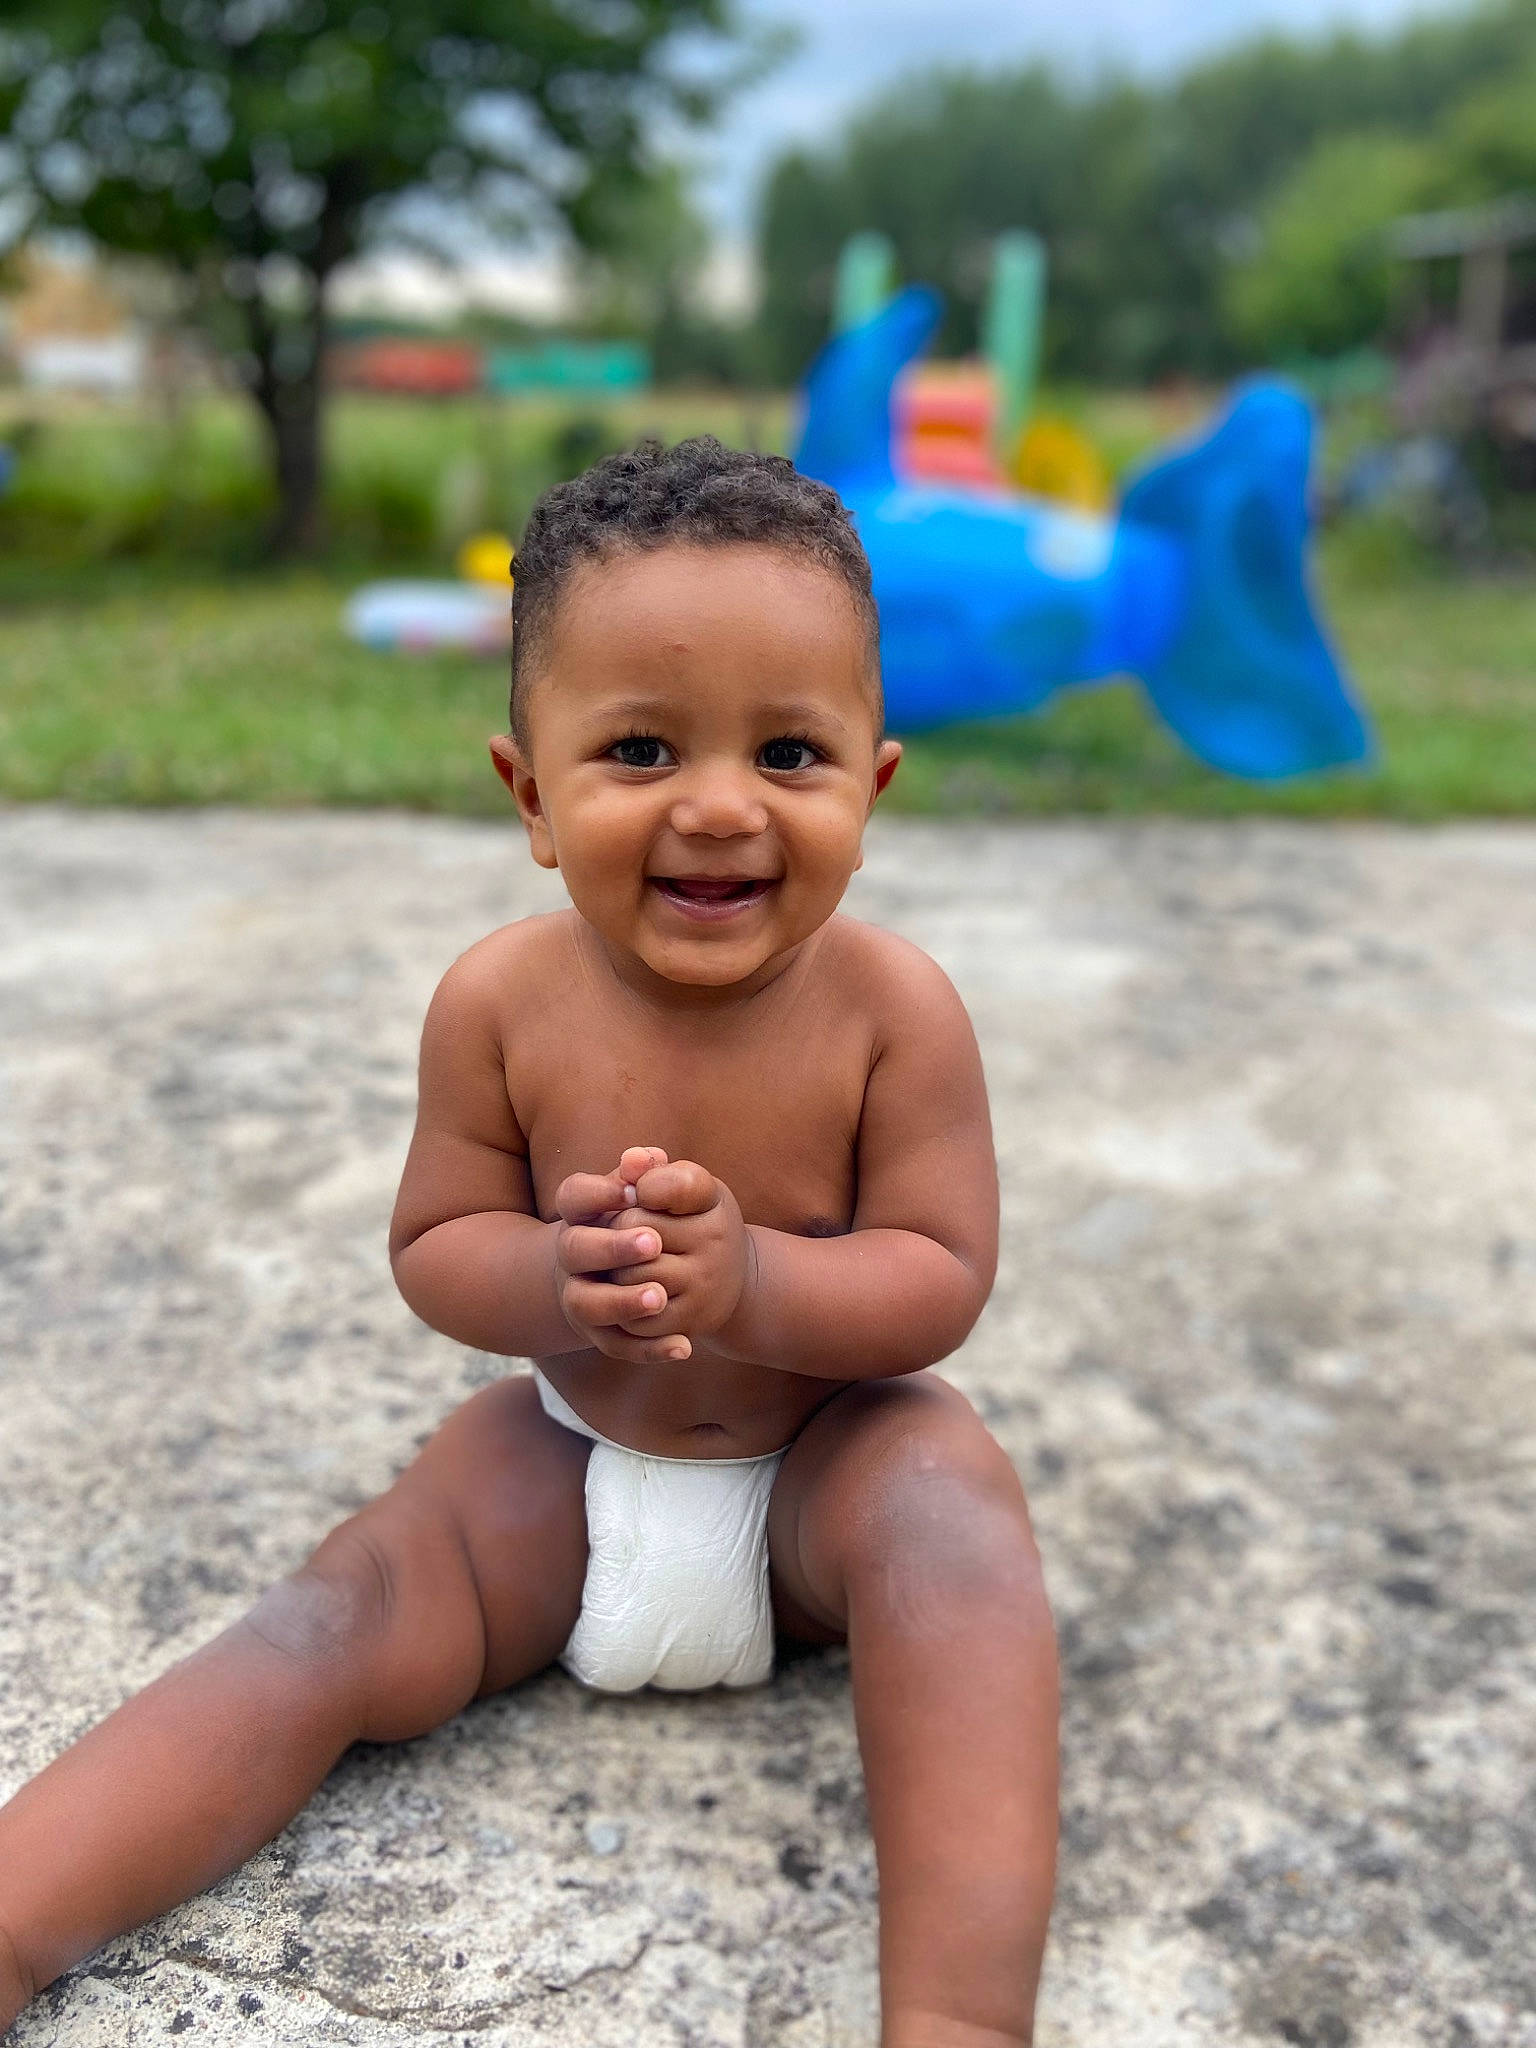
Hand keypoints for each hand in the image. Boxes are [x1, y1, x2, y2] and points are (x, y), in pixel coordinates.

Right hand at [552, 1150, 690, 1363]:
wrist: (635, 1270)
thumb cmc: (644, 1219)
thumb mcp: (649, 1193)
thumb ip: (649, 1174)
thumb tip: (646, 1158)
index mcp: (581, 1215)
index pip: (573, 1197)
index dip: (598, 1193)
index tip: (632, 1192)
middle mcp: (573, 1257)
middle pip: (575, 1250)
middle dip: (611, 1247)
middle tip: (652, 1242)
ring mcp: (582, 1297)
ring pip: (588, 1305)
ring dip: (622, 1302)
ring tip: (659, 1297)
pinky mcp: (601, 1333)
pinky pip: (619, 1346)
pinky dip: (649, 1350)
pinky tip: (684, 1346)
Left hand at [611, 1148, 751, 1357]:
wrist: (728, 1283)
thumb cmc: (693, 1224)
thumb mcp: (684, 1190)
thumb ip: (652, 1170)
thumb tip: (630, 1160)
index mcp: (712, 1200)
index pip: (669, 1184)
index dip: (643, 1186)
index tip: (638, 1192)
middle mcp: (716, 1242)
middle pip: (634, 1227)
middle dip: (616, 1229)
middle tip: (620, 1232)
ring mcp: (704, 1285)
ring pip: (629, 1275)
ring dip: (614, 1271)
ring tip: (621, 1266)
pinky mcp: (690, 1322)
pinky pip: (635, 1320)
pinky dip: (622, 1309)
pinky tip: (627, 1297)